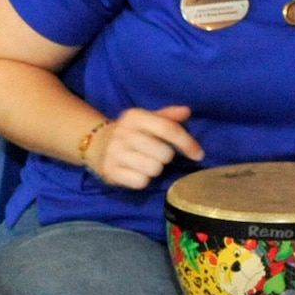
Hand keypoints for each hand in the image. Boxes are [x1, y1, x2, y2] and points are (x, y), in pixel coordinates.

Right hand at [85, 105, 203, 188]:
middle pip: (164, 154)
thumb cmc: (132, 133)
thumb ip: (168, 117)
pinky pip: (140, 182)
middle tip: (156, 155)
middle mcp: (123, 132)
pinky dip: (142, 180)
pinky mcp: (110, 171)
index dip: (187, 143)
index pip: (168, 129)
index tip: (198, 154)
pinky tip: (135, 172)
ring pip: (154, 169)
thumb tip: (187, 112)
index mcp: (135, 116)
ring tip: (145, 163)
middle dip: (165, 157)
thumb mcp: (148, 120)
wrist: (97, 144)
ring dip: (154, 169)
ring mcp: (115, 153)